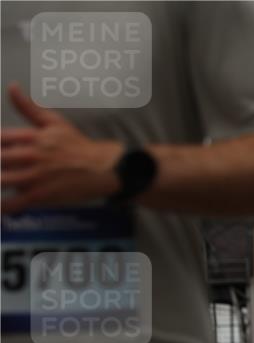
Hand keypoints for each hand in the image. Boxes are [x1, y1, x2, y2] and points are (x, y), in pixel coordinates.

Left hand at [1, 83, 123, 213]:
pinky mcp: (42, 194)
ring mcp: (36, 176)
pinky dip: (4, 207)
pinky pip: (15, 203)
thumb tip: (11, 86)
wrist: (106, 168)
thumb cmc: (80, 146)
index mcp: (32, 136)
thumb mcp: (55, 121)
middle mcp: (31, 155)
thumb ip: (28, 107)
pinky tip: (1, 208)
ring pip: (2, 181)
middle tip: (1, 167)